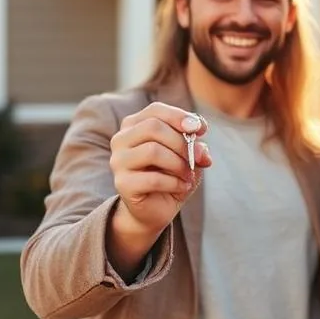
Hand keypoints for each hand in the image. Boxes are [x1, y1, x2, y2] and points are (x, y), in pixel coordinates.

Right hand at [109, 102, 211, 236]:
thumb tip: (201, 147)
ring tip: (189, 175)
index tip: (201, 130)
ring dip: (179, 163)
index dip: (180, 117)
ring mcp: (118, 161)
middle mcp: (121, 139)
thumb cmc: (171, 174)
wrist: (156, 208)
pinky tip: (182, 186)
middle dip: (182, 143)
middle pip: (153, 127)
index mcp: (134, 125)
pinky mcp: (122, 184)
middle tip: (200, 159)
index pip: (155, 110)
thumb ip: (194, 144)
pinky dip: (175, 182)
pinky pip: (153, 179)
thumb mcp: (187, 154)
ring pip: (152, 150)